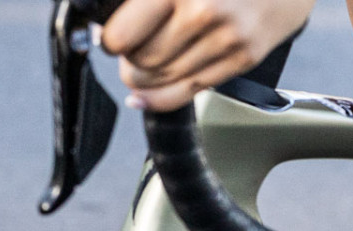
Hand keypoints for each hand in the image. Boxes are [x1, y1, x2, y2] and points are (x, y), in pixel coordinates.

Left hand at [100, 0, 313, 111]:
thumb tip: (112, 23)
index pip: (125, 34)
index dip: (110, 41)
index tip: (109, 40)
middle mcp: (203, 11)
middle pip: (145, 60)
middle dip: (128, 63)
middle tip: (125, 56)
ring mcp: (226, 39)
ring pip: (165, 80)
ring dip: (143, 81)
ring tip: (137, 72)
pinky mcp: (242, 58)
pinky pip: (191, 91)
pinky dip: (161, 98)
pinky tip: (145, 96)